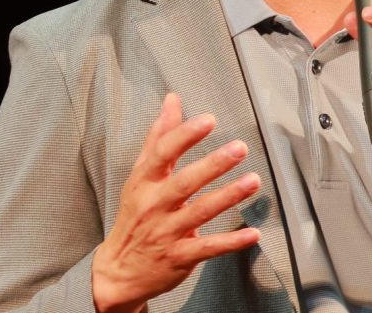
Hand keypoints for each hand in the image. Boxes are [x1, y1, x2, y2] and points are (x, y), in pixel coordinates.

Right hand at [92, 92, 260, 312]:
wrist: (117, 272)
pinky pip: (208, 248)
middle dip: (213, 164)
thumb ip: (159, 136)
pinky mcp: (180, 256)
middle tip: (240, 147)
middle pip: (185, 182)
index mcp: (146, 182)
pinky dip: (231, 242)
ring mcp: (168, 232)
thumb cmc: (135, 215)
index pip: (163, 154)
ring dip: (228, 196)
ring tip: (254, 181)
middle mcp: (156, 205)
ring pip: (200, 212)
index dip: (185, 135)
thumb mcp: (141, 175)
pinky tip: (253, 234)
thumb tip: (173, 100)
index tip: (208, 120)